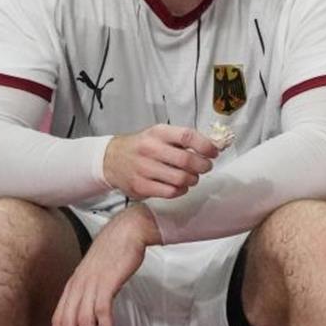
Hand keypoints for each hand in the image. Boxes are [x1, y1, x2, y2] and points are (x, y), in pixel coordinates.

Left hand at [51, 205, 159, 325]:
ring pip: (83, 321)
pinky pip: (102, 310)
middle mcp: (78, 286)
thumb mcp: (95, 273)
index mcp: (72, 285)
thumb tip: (93, 312)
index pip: (58, 318)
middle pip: (66, 323)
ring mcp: (92, 284)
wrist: (127, 230)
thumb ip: (90, 291)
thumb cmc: (113, 251)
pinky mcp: (108, 282)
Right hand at [103, 124, 219, 198]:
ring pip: (181, 178)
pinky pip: (171, 192)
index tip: (214, 152)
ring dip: (193, 179)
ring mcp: (144, 169)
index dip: (206, 145)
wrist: (112, 159)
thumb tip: (213, 146)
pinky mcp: (141, 186)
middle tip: (206, 167)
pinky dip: (181, 190)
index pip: (187, 136)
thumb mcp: (160, 134)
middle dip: (203, 165)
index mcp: (158, 133)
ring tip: (193, 177)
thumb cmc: (142, 146)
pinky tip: (181, 186)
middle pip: (187, 160)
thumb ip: (183, 140)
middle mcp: (150, 149)